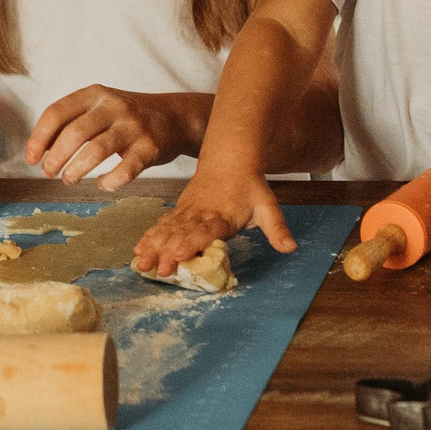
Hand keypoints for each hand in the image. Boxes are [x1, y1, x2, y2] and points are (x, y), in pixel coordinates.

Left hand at [24, 86, 202, 190]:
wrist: (174, 116)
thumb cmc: (127, 117)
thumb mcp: (100, 107)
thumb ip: (72, 122)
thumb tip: (40, 151)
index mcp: (95, 94)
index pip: (56, 113)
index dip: (39, 138)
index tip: (31, 159)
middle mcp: (113, 106)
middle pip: (74, 133)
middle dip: (55, 158)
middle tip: (49, 173)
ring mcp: (133, 126)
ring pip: (96, 151)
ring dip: (75, 171)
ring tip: (68, 179)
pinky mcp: (150, 147)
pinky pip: (124, 170)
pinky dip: (109, 182)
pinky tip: (102, 184)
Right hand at [132, 163, 293, 277]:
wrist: (230, 158)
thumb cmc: (249, 185)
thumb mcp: (268, 206)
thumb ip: (277, 229)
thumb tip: (291, 248)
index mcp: (222, 215)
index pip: (204, 232)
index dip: (191, 244)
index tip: (179, 257)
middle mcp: (200, 214)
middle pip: (181, 234)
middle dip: (167, 253)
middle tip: (156, 271)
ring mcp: (187, 211)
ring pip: (167, 230)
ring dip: (153, 247)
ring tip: (141, 264)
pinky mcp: (180, 210)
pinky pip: (162, 224)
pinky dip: (150, 236)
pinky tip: (139, 249)